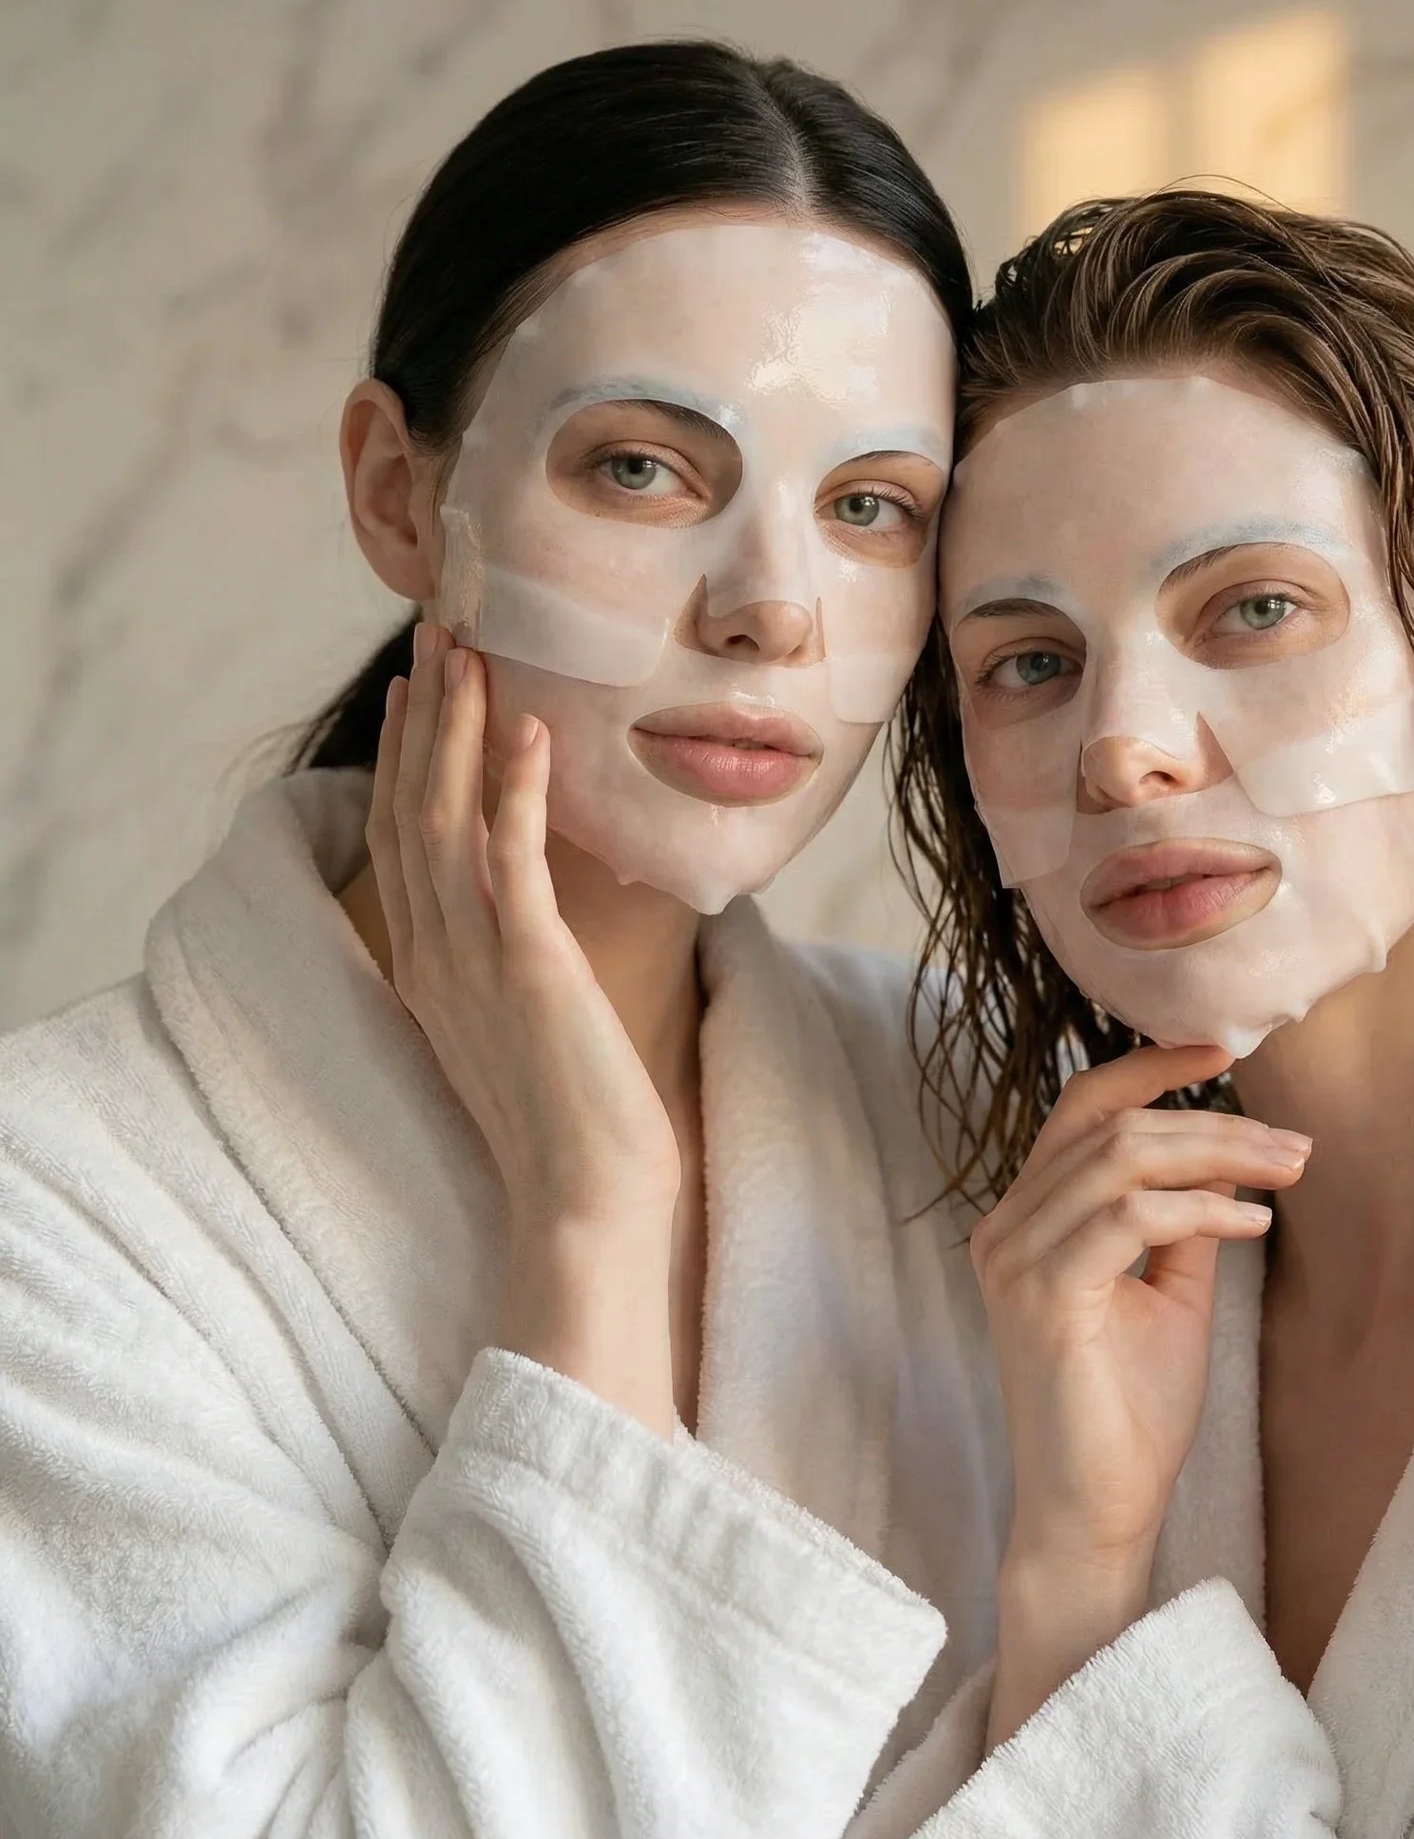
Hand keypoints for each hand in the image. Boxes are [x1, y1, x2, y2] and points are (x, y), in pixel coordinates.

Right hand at [368, 623, 683, 1428]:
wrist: (586, 1203)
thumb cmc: (572, 1121)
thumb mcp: (526, 1026)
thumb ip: (514, 964)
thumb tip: (535, 918)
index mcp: (430, 968)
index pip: (402, 839)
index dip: (404, 759)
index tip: (415, 692)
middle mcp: (436, 955)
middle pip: (412, 810)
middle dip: (424, 719)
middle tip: (437, 635)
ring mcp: (477, 961)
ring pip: (448, 819)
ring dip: (459, 730)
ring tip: (472, 652)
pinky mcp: (531, 969)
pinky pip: (512, 860)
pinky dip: (516, 790)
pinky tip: (532, 729)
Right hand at [972, 1044, 1305, 1744]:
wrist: (1095, 1514)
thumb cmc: (1128, 1412)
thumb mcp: (1169, 1294)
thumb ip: (1184, 1220)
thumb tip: (1224, 1153)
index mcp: (1027, 1218)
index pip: (1080, 1109)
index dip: (1149, 1068)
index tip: (1224, 1050)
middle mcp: (1007, 1227)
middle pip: (1111, 1126)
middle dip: (1214, 1123)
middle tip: (1294, 1144)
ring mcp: (1015, 1259)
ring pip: (1122, 1159)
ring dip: (1219, 1155)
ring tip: (1288, 1170)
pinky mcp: (1042, 1295)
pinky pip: (1130, 1217)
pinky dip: (1201, 1210)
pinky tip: (1254, 1224)